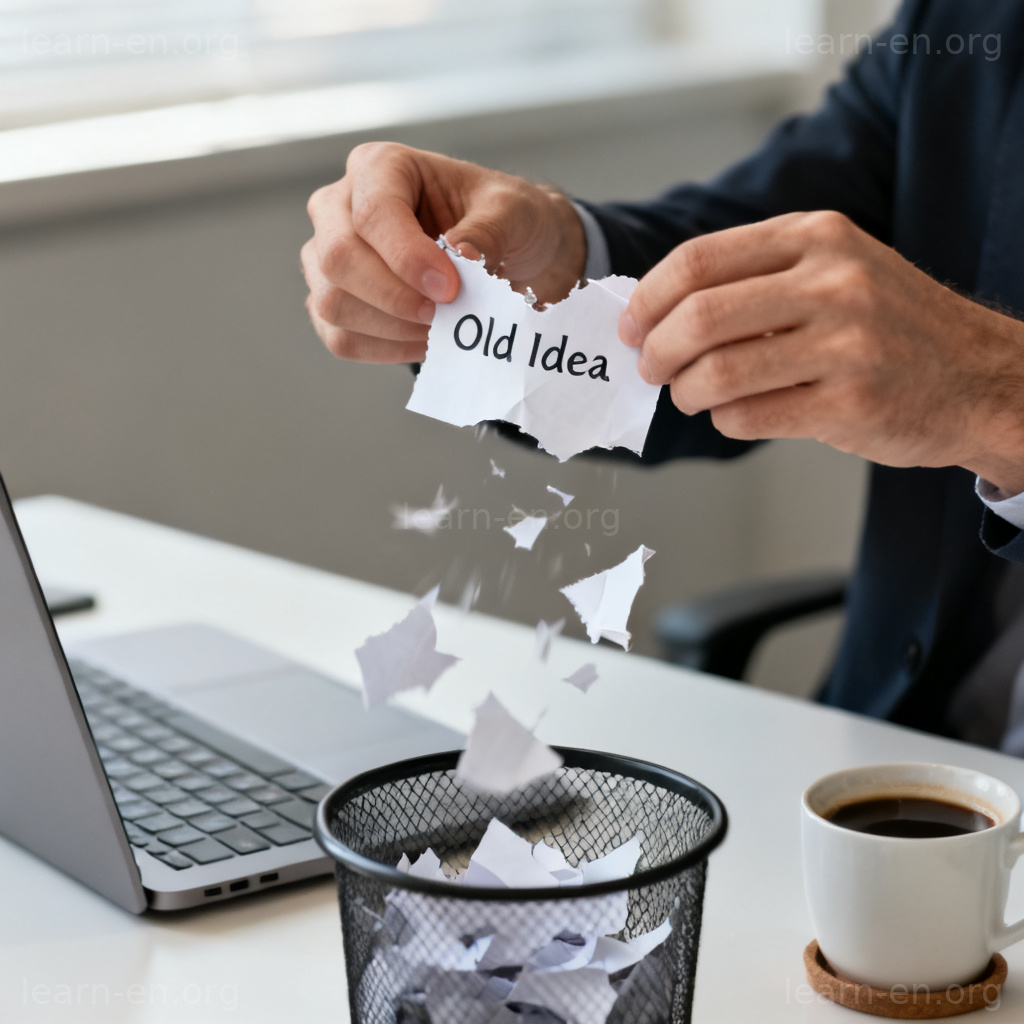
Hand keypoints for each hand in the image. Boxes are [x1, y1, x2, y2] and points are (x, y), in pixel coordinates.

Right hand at [302, 143, 585, 363]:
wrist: (514, 255)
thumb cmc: (505, 222)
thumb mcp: (514, 212)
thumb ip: (488, 230)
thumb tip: (459, 257)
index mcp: (381, 167)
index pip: (373, 213)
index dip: (408, 258)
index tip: (451, 288)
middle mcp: (341, 207)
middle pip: (337, 257)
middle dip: (394, 297)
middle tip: (445, 313)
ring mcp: (329, 257)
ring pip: (332, 303)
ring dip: (393, 328)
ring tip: (443, 327)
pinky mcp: (334, 303)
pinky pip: (342, 339)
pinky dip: (388, 349)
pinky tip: (427, 341)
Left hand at [620, 210, 1023, 493]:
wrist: (981, 376)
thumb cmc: (890, 325)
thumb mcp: (835, 269)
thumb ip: (756, 277)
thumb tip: (657, 311)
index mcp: (816, 237)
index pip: (697, 261)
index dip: (647, 299)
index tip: (630, 326)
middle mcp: (832, 282)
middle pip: (698, 318)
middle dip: (654, 351)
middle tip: (649, 369)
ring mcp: (845, 344)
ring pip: (715, 374)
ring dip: (685, 393)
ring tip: (691, 396)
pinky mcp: (849, 404)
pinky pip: (747, 417)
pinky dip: (724, 420)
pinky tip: (735, 414)